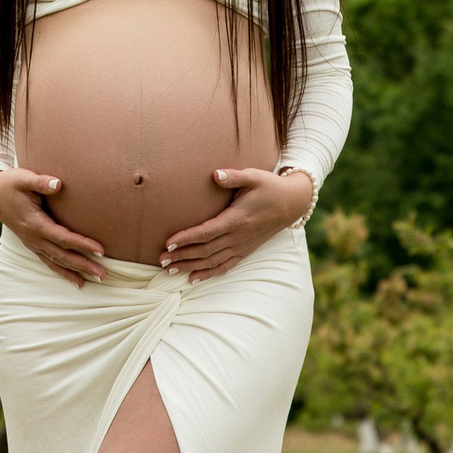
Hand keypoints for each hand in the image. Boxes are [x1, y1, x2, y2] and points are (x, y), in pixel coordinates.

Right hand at [0, 168, 107, 286]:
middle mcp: (33, 238)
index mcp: (34, 223)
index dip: (81, 244)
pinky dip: (63, 272)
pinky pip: (49, 262)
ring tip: (96, 280)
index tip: (100, 250)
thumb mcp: (23, 178)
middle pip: (62, 255)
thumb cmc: (10, 184)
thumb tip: (58, 184)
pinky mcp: (32, 244)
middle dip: (84, 265)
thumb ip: (41, 182)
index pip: (62, 237)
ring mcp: (32, 243)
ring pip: (57, 262)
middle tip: (104, 274)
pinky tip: (77, 281)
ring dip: (76, 272)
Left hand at [160, 167, 313, 282]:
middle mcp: (238, 237)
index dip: (187, 238)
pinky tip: (193, 279)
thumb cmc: (269, 187)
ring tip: (169, 270)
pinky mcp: (245, 251)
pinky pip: (225, 267)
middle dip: (182, 256)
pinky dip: (208, 274)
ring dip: (190, 266)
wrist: (291, 203)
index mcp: (237, 219)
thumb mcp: (254, 176)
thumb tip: (215, 174)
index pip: (207, 232)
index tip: (168, 242)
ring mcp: (242, 246)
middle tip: (161, 259)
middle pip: (205, 251)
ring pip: (212, 261)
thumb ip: (234, 176)